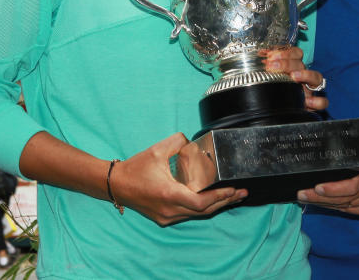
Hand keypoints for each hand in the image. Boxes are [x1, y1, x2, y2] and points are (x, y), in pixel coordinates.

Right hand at [110, 132, 245, 225]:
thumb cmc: (136, 168)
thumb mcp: (157, 150)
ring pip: (197, 215)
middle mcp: (169, 210)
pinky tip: (213, 200)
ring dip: (216, 206)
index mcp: (169, 194)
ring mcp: (167, 217)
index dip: (220, 197)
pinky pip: (189, 214)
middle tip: (242, 193)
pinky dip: (203, 208)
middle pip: (204, 211)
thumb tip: (193, 140)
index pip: (201, 202)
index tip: (234, 189)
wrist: (116, 185)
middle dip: (225, 202)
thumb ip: (178, 141)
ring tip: (233, 197)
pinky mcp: (164, 218)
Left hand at [262, 46, 327, 111]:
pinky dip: (318, 100)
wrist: (281, 113)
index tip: (271, 56)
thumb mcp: (270, 78)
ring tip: (294, 76)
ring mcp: (310, 89)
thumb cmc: (276, 92)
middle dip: (286, 62)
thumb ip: (267, 67)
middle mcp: (303, 76)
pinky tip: (307, 101)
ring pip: (317, 77)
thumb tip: (260, 54)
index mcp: (293, 68)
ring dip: (306, 74)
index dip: (285, 52)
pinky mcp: (314, 104)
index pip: (296, 53)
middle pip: (301, 63)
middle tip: (272, 66)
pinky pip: (322, 101)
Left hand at [296, 134, 358, 214]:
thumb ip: (354, 144)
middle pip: (343, 199)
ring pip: (345, 207)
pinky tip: (323, 203)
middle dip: (320, 198)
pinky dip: (336, 207)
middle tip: (301, 194)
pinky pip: (351, 211)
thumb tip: (330, 137)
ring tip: (306, 198)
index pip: (351, 186)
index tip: (317, 187)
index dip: (333, 189)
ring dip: (324, 204)